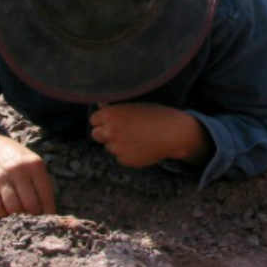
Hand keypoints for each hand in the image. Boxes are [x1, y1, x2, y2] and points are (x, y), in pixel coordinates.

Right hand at [0, 133, 55, 217]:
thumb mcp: (35, 165)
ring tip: (20, 214)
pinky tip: (6, 210)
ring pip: (13, 208)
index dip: (48, 212)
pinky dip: (2, 213)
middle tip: (33, 218)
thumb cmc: (19, 161)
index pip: (45, 196)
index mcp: (34, 165)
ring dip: (17, 216)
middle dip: (33, 216)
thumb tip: (49, 213)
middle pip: (30, 204)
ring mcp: (1, 177)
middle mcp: (18, 170)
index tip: (48, 220)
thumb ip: (42, 185)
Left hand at [90, 103, 209, 168]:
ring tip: (136, 137)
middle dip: (105, 133)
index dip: (102, 119)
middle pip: (96, 134)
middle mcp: (110, 132)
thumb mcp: (135, 106)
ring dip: (117, 143)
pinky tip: (140, 146)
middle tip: (120, 130)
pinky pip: (120, 157)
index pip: (93, 119)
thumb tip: (101, 105)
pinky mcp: (125, 160)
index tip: (110, 120)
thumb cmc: (157, 115)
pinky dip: (127, 153)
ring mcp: (117, 148)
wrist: (173, 133)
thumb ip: (115, 108)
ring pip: (109, 146)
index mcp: (111, 115)